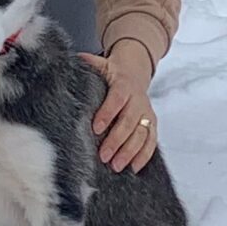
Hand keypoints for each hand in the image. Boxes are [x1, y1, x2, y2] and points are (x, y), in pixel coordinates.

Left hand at [80, 40, 157, 172]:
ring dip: (130, 152)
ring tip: (116, 166)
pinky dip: (144, 155)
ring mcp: (146, 113)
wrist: (135, 73)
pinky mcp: (152, 124)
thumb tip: (74, 58)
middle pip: (129, 122)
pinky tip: (133, 167)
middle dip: (117, 140)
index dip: (107, 113)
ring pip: (142, 134)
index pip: (116, 100)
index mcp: (123, 85)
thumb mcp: (102, 65)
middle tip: (104, 156)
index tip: (95, 128)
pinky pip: (151, 141)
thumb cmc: (114, 74)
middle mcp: (138, 100)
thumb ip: (90, 63)